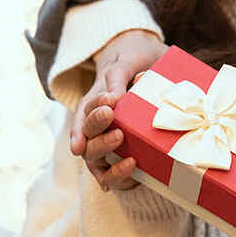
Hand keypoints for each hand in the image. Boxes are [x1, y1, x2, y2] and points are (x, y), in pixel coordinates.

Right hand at [71, 29, 166, 190]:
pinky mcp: (116, 162)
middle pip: (85, 132)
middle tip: (113, 118)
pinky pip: (108, 175)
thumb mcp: (129, 61)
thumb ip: (121, 74)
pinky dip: (115, 176)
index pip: (86, 108)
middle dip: (96, 126)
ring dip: (103, 149)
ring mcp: (104, 145)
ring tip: (122, 140)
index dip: (94, 109)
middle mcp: (95, 125)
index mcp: (96, 101)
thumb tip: (116, 96)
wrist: (150, 73)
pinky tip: (131, 168)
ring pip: (92, 155)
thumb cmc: (137, 64)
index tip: (110, 101)